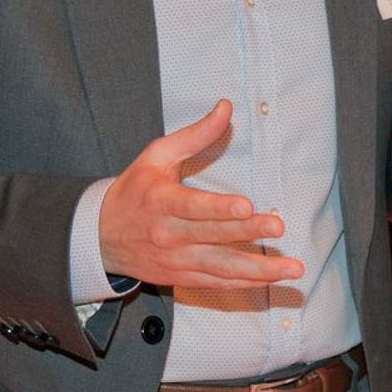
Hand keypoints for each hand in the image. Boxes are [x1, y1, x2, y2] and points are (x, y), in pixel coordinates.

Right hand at [97, 100, 303, 288]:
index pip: (193, 206)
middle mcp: (168, 234)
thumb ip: (195, 134)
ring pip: (221, 268)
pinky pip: (218, 284)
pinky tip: (271, 280)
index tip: (247, 205)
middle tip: (278, 228)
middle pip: (213, 237)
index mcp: (161, 202)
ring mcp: (176, 260)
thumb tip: (226, 107)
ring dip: (258, 270)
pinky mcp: (181, 277)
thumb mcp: (157, 156)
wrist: (99, 238)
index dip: (220, 208)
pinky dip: (246, 284)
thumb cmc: (134, 190)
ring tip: (291, 269)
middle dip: (247, 233)